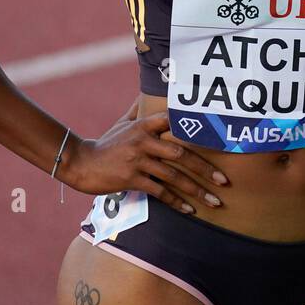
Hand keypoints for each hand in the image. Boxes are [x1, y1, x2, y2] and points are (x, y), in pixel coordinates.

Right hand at [64, 96, 229, 213]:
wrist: (81, 162)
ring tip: (214, 201)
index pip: (175, 122)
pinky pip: (160, 191)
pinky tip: (190, 210)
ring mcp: (138, 160)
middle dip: (205, 168)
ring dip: (196, 190)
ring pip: (173, 176)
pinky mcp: (131, 179)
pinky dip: (176, 202)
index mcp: (145, 125)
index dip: (197, 130)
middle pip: (181, 154)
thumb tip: (149, 94)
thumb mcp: (123, 123)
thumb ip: (140, 111)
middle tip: (224, 181)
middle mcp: (144, 141)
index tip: (219, 141)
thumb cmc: (107, 144)